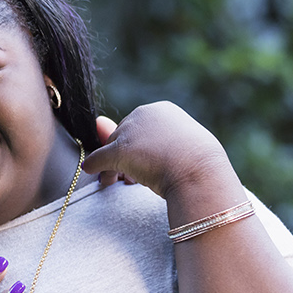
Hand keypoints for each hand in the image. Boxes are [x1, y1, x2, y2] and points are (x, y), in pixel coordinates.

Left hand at [83, 102, 234, 198]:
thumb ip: (155, 140)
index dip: (139, 147)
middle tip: (129, 179)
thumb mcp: (179, 145)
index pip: (139, 127)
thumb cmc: (198, 162)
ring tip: (119, 182)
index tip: (144, 163)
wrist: (200, 172)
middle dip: (125, 158)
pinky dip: (95, 166)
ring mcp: (131, 131)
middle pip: (123, 137)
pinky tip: (92, 172)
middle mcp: (143, 114)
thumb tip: (129, 138)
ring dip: (111, 167)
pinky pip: (100, 158)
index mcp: (161, 110)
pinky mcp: (121, 150)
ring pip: (112, 149)